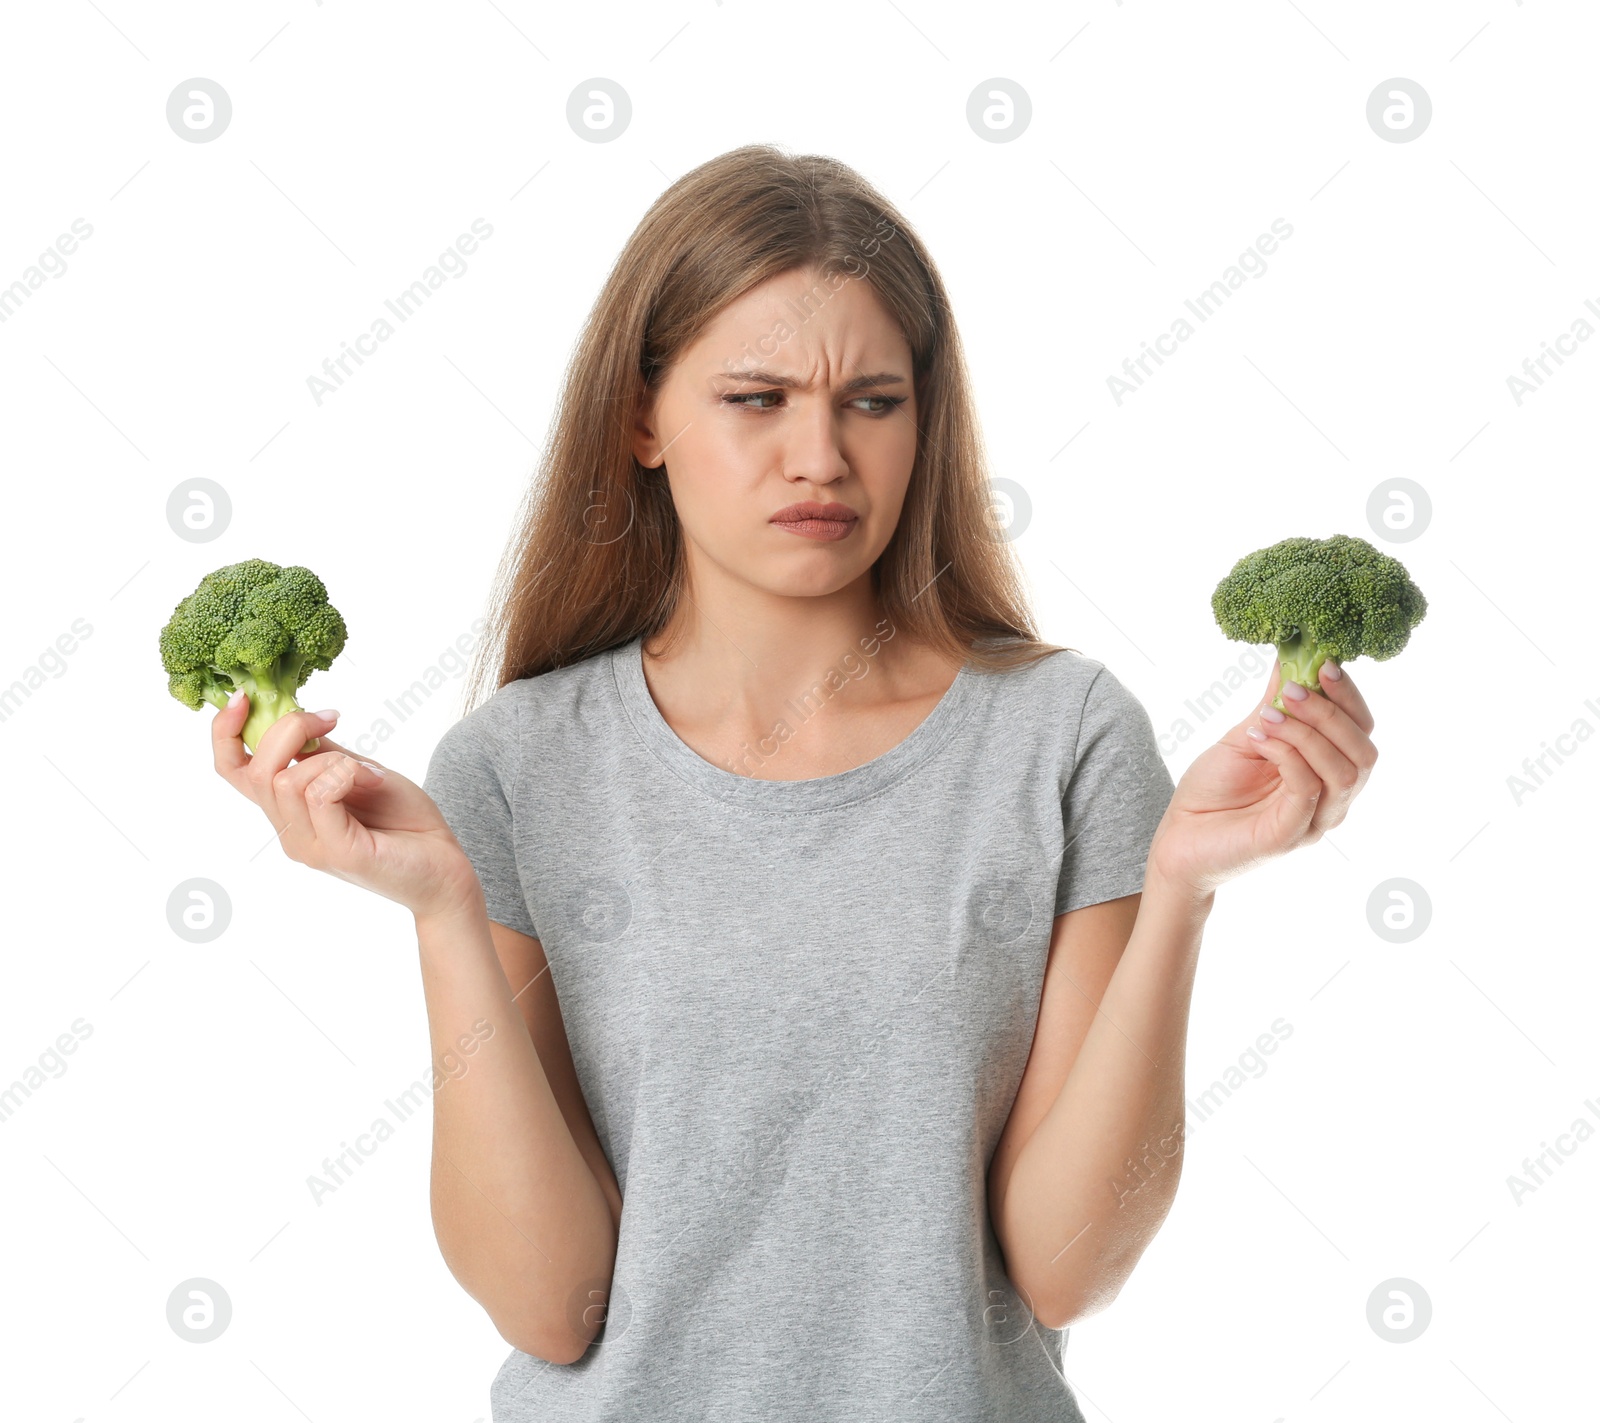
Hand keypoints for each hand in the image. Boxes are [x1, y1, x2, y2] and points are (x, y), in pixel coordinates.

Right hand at [211, 693, 482, 920]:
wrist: (446, 867)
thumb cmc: (404, 821)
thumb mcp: (358, 772)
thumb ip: (323, 753)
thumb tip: (293, 720)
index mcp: (288, 810)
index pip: (232, 770)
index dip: (225, 731)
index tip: (245, 696)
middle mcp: (290, 831)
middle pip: (257, 769)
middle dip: (291, 728)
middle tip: (332, 719)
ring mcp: (310, 846)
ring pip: (287, 780)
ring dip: (334, 758)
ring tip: (369, 770)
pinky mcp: (337, 852)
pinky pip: (320, 795)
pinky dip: (346, 773)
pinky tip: (374, 779)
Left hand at [1147, 659, 1377, 897]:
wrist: (1179, 836)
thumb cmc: (1214, 789)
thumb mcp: (1248, 734)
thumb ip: (1275, 703)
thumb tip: (1291, 656)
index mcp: (1328, 771)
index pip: (1361, 730)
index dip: (1348, 696)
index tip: (1323, 662)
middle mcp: (1332, 798)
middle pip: (1363, 751)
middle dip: (1330, 712)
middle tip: (1291, 688)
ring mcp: (1315, 820)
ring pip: (1343, 771)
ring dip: (1307, 733)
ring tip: (1268, 715)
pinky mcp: (1291, 836)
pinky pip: (1308, 790)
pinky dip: (1288, 755)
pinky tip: (1259, 738)